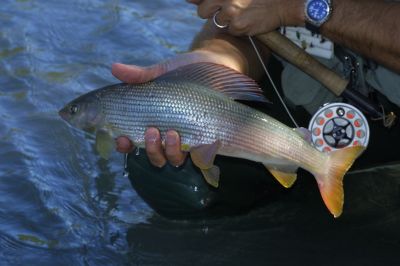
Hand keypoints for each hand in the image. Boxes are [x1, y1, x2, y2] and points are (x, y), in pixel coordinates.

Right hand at [112, 51, 226, 167]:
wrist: (217, 63)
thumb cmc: (186, 70)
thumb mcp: (162, 72)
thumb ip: (140, 75)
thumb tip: (114, 68)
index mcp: (153, 122)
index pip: (133, 141)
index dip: (125, 145)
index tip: (121, 138)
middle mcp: (168, 135)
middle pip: (155, 156)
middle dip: (151, 149)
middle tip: (151, 131)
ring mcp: (188, 139)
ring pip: (175, 159)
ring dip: (170, 151)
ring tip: (173, 133)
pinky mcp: (208, 139)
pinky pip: (201, 156)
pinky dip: (197, 154)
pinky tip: (196, 144)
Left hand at [187, 0, 304, 35]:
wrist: (283, 3)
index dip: (193, 0)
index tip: (189, 0)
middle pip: (202, 11)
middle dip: (210, 13)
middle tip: (225, 11)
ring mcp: (231, 11)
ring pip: (217, 21)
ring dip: (226, 21)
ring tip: (241, 15)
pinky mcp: (237, 24)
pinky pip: (231, 31)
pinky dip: (238, 29)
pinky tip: (249, 22)